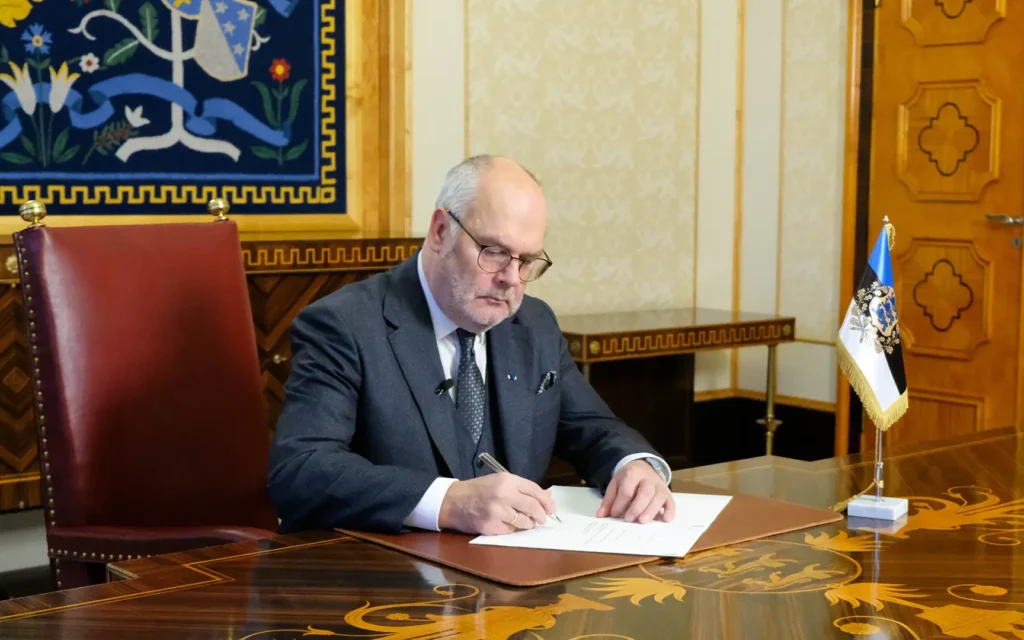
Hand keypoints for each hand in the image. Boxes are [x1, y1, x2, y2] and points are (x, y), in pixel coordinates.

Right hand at [438, 473, 556, 534]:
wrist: (453, 501)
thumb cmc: (478, 490)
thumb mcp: (499, 482)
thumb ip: (522, 488)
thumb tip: (547, 497)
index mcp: (506, 480)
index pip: (534, 490)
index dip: (546, 500)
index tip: (552, 508)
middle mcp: (503, 495)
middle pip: (533, 507)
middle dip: (541, 515)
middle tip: (542, 519)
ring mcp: (497, 512)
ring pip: (525, 522)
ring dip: (528, 524)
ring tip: (525, 522)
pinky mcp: (491, 527)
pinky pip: (511, 531)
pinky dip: (513, 530)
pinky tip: (507, 525)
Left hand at [596, 460, 674, 523]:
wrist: (644, 467)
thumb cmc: (628, 479)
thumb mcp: (615, 484)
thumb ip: (609, 500)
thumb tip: (601, 515)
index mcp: (632, 473)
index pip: (627, 490)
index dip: (620, 503)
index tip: (614, 514)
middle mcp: (648, 478)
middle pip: (645, 492)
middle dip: (637, 507)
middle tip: (629, 519)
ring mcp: (660, 485)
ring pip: (658, 497)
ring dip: (651, 510)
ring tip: (643, 521)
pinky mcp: (668, 493)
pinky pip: (671, 501)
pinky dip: (670, 511)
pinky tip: (665, 520)